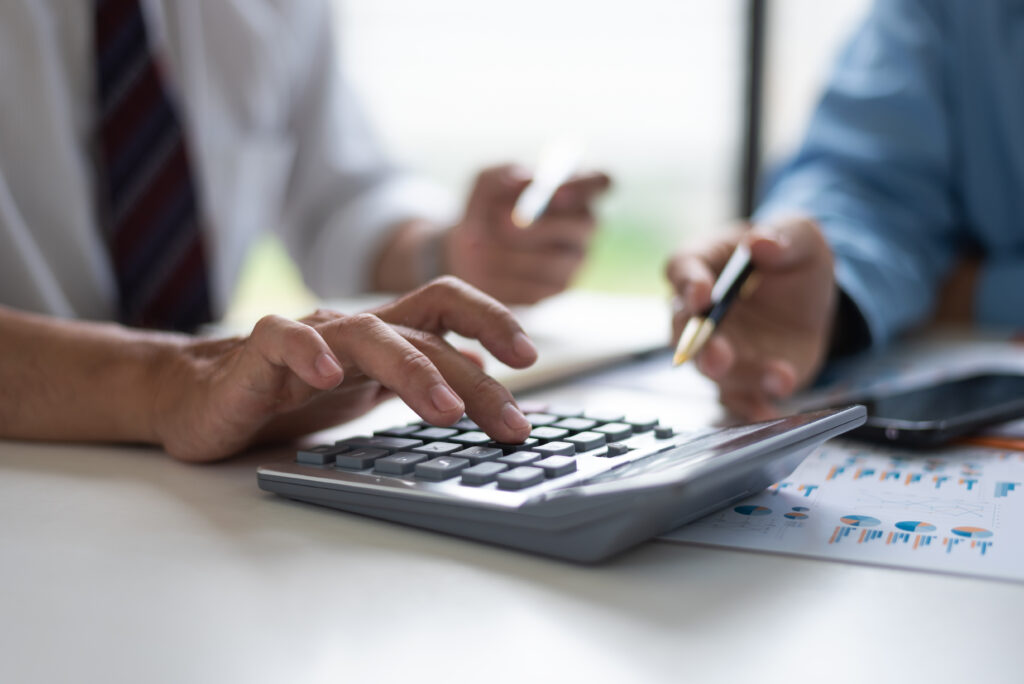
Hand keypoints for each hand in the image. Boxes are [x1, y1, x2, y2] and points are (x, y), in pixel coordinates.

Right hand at [152, 277, 537, 461]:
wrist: (200, 398)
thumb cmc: (288, 394)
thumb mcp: (368, 389)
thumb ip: (421, 374)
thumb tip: (482, 367)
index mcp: (385, 336)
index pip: (448, 308)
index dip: (492, 320)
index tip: (529, 360)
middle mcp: (354, 330)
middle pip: (424, 333)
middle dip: (476, 378)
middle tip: (510, 423)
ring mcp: (308, 337)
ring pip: (368, 333)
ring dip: (413, 369)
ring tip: (445, 410)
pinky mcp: (258, 353)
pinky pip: (283, 338)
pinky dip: (307, 351)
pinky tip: (328, 377)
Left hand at [446, 164, 610, 304]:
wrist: (474, 251)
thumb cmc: (486, 207)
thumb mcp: (486, 184)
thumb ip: (502, 177)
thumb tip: (524, 184)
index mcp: (575, 188)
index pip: (600, 180)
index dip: (583, 186)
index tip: (556, 192)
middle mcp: (585, 224)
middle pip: (583, 223)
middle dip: (542, 225)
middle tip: (503, 224)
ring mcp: (577, 260)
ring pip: (553, 259)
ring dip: (509, 253)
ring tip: (476, 247)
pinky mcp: (559, 289)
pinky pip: (537, 286)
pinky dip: (504, 277)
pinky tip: (485, 269)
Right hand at [666, 218, 836, 419]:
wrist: (810, 298)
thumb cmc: (790, 257)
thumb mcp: (801, 235)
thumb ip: (785, 236)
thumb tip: (761, 244)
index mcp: (703, 263)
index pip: (682, 269)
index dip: (688, 283)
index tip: (703, 294)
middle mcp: (699, 310)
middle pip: (683, 328)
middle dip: (698, 345)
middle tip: (717, 354)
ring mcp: (718, 347)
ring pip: (710, 367)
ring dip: (735, 377)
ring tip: (771, 379)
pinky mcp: (741, 376)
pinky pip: (739, 397)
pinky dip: (753, 406)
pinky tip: (772, 410)